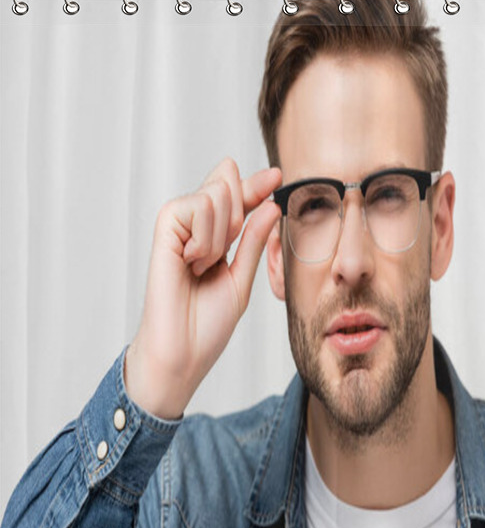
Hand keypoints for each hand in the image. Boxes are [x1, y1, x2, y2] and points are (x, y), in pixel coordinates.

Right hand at [124, 157, 282, 419]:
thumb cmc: (207, 325)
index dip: (256, 185)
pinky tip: (193, 262)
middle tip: (225, 251)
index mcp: (214, 238)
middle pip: (225, 184)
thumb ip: (253, 241)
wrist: (183, 352)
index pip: (236, 198)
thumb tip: (271, 205)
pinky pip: (194, 207)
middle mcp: (194, 228)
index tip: (278, 175)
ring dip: (220, 234)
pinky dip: (205, 237)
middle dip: (239, 209)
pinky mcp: (163, 230)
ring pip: (214, 195)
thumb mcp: (241, 279)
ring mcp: (177, 227)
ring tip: (203, 266)